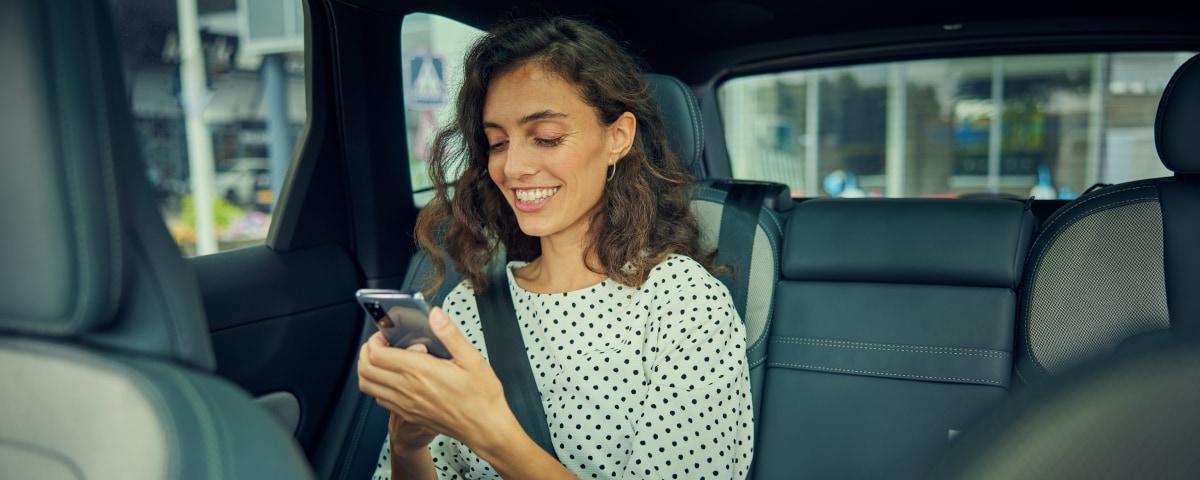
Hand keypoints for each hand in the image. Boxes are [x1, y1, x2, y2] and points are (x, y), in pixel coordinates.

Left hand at [357, 307, 518, 449]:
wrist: (485, 428)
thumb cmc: (481, 397)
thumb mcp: (472, 358)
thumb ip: (450, 334)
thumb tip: (435, 315)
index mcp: (421, 371)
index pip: (378, 354)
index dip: (376, 339)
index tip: (386, 333)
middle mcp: (408, 389)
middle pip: (366, 369)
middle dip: (366, 351)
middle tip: (380, 343)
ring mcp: (405, 404)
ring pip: (368, 386)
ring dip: (368, 369)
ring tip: (382, 359)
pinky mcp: (408, 414)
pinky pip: (379, 399)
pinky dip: (377, 386)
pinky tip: (393, 378)